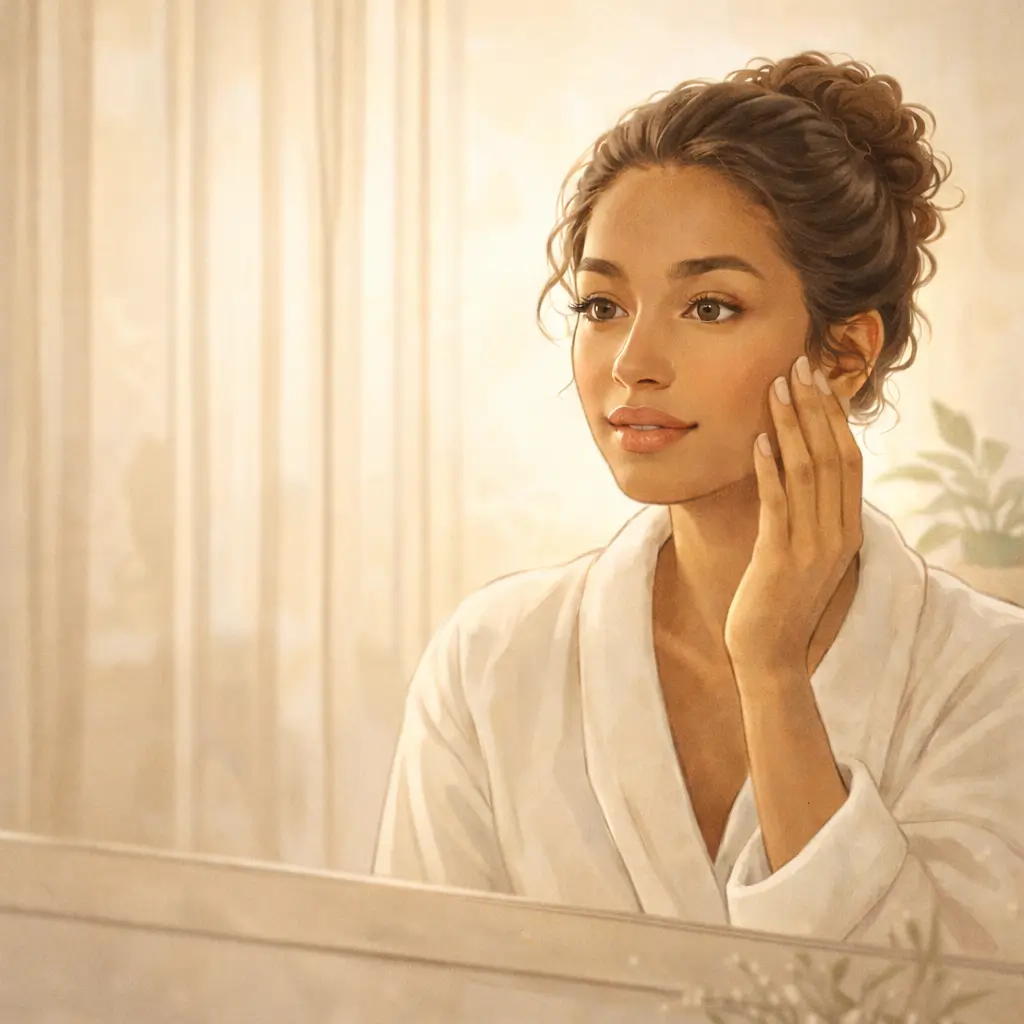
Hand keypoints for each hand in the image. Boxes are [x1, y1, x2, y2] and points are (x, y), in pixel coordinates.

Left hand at [723, 355, 863, 673]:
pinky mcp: (781, 559)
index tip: (818, 380)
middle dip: (815, 407)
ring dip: (791, 425)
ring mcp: (812, 547)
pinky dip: (770, 468)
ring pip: (807, 472)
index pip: (848, 460)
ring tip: (776, 388)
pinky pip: (778, 504)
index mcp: (847, 529)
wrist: (769, 654)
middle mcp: (837, 534)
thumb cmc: (779, 600)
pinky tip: (758, 439)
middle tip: (799, 366)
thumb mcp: (804, 552)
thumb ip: (808, 514)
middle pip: (832, 456)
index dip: (834, 416)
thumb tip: (794, 467)